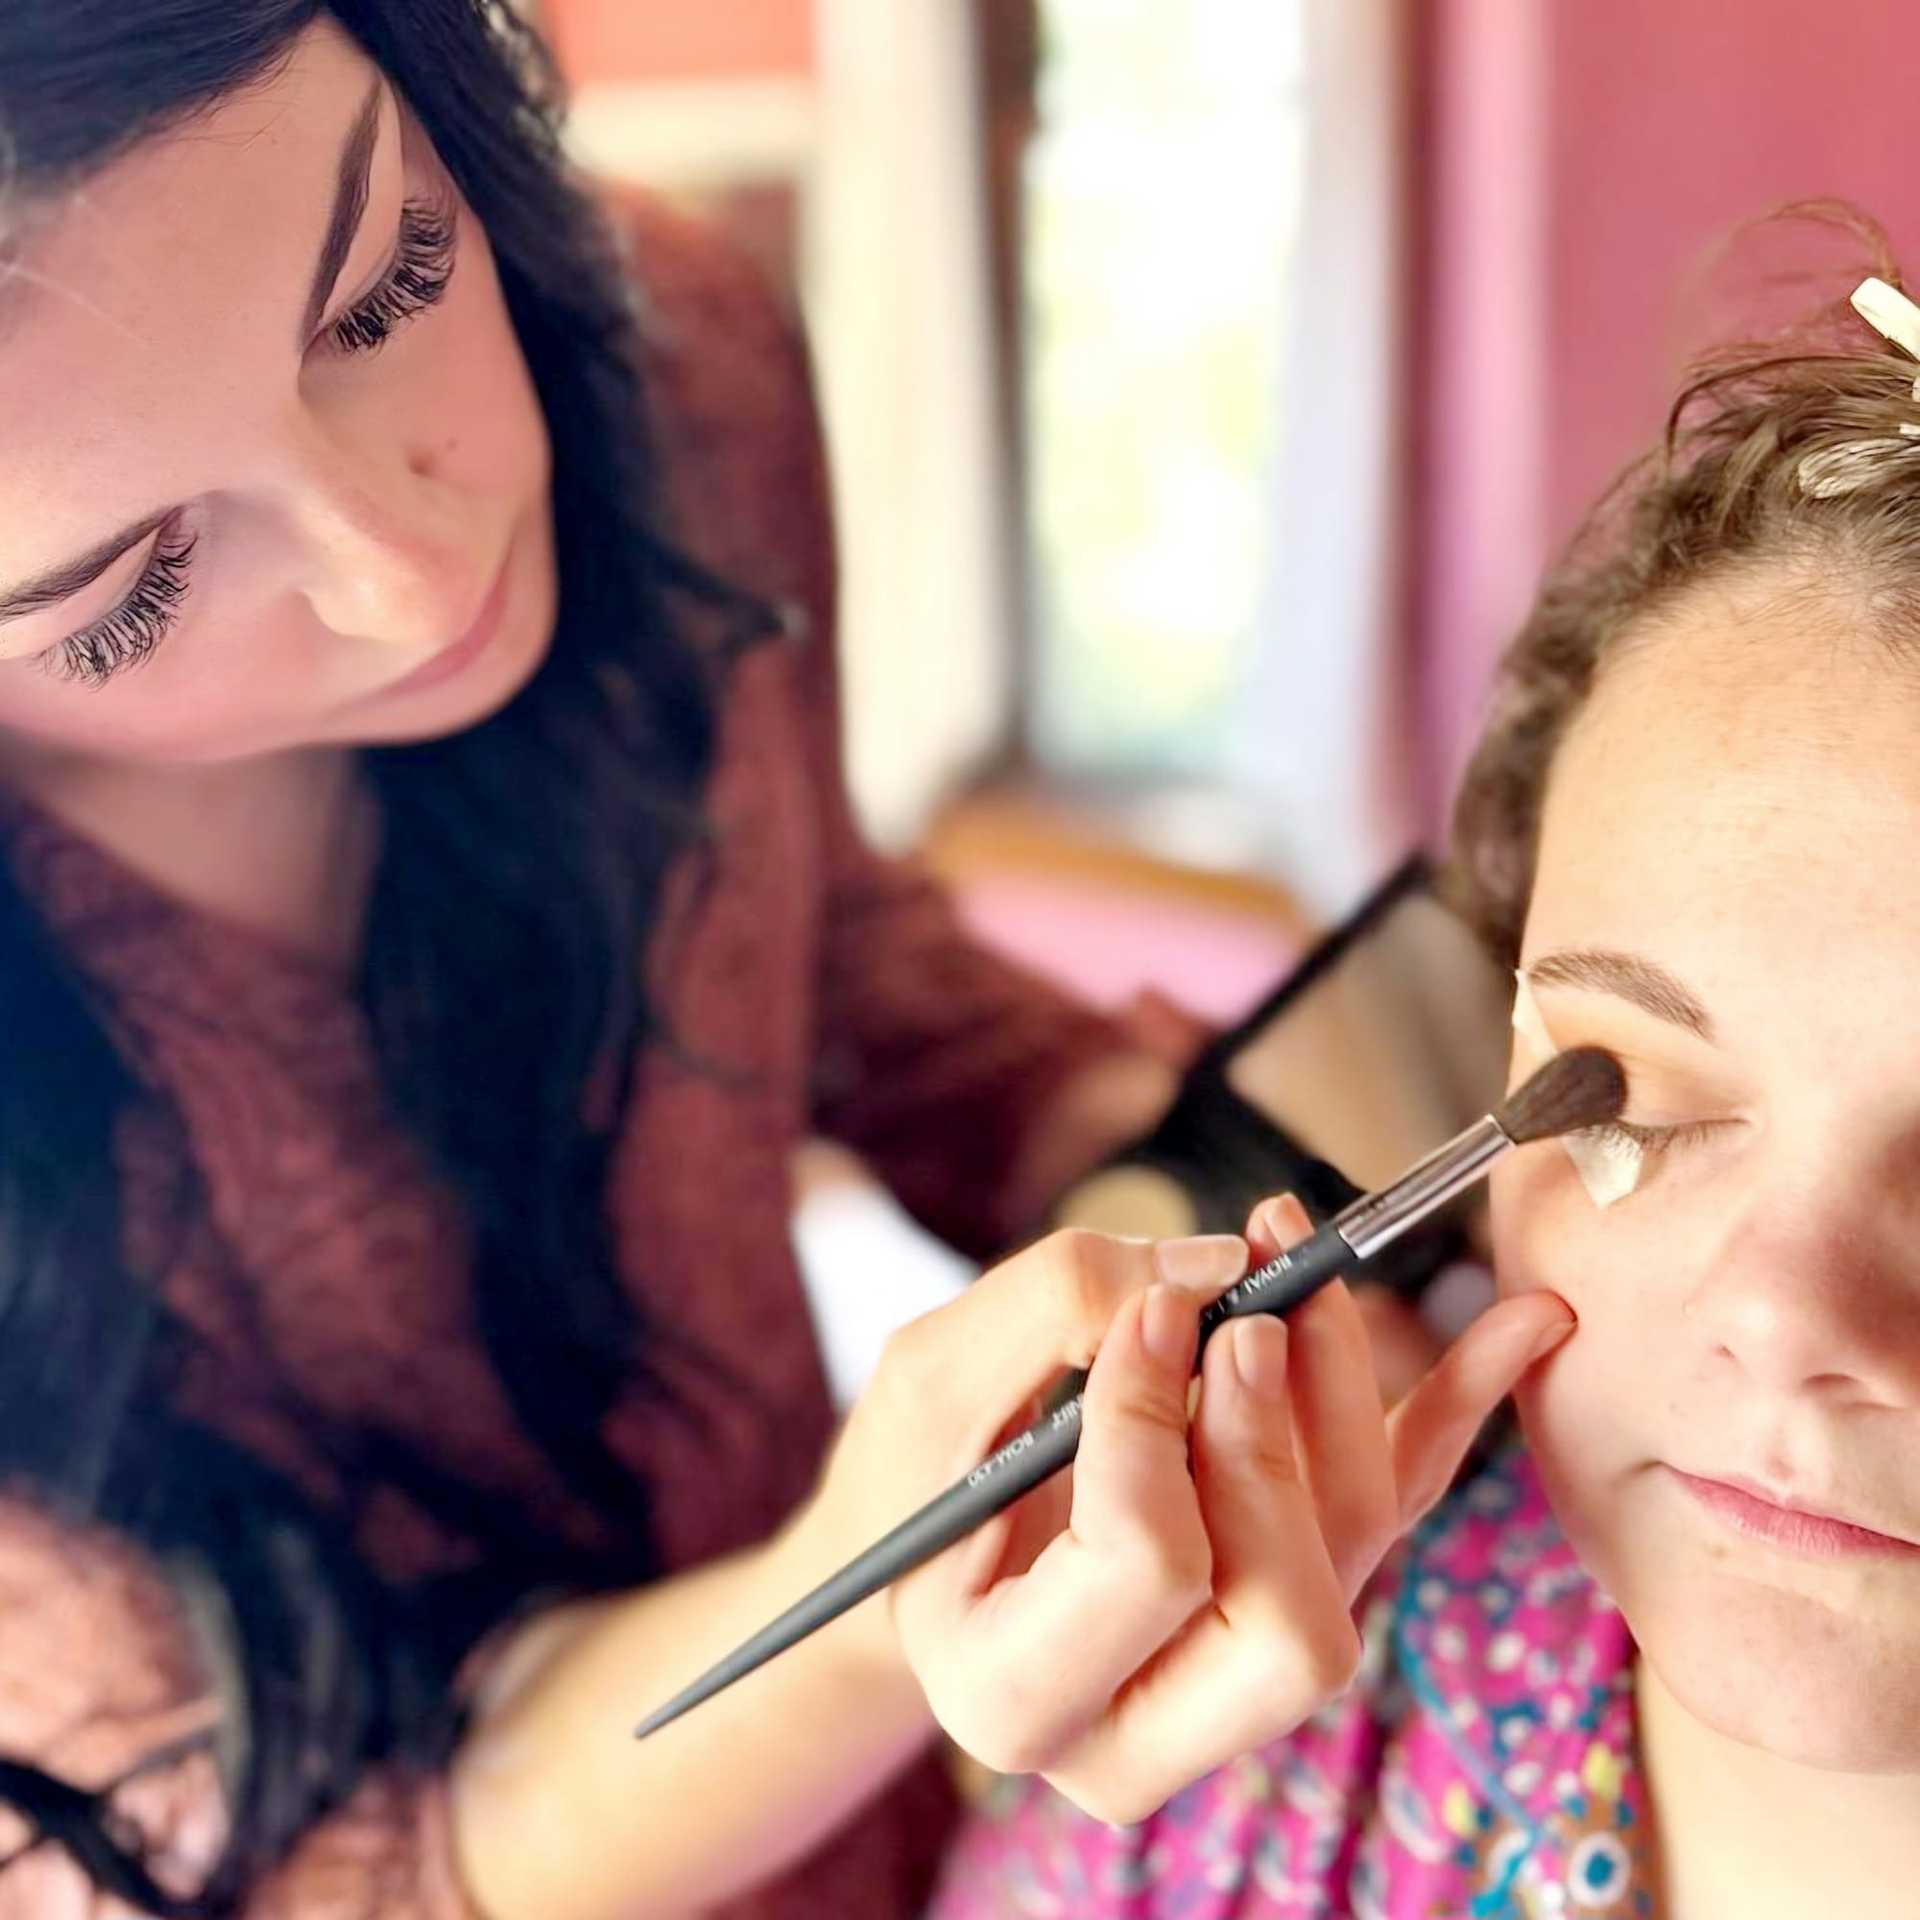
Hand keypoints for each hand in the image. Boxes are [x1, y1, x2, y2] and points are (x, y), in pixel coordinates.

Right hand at [868, 1196, 1572, 1826]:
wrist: (926, 1550)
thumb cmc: (907, 1474)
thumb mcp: (926, 1382)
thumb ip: (1048, 1314)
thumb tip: (1220, 1272)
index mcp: (1020, 1697)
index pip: (1147, 1571)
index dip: (1153, 1419)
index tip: (1136, 1316)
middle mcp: (1146, 1728)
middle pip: (1290, 1617)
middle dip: (1275, 1440)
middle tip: (1243, 1311)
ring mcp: (1234, 1681)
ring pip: (1352, 1556)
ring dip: (1346, 1390)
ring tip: (1301, 1259)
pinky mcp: (1289, 1599)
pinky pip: (1398, 1513)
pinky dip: (1457, 1410)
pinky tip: (1526, 1324)